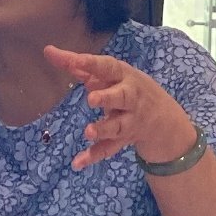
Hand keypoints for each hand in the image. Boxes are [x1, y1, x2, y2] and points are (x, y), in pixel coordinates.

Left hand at [44, 44, 196, 170]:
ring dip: (103, 129)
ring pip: (117, 126)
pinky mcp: (125, 140)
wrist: (163, 118)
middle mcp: (130, 98)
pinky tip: (78, 163)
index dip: (88, 63)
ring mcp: (129, 121)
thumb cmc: (128, 88)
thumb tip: (51, 53)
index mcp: (124, 77)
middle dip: (108, 98)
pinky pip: (110, 149)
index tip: (69, 60)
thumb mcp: (112, 75)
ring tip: (88, 132)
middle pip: (121, 97)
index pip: (106, 67)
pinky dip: (94, 156)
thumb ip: (82, 67)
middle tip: (91, 98)